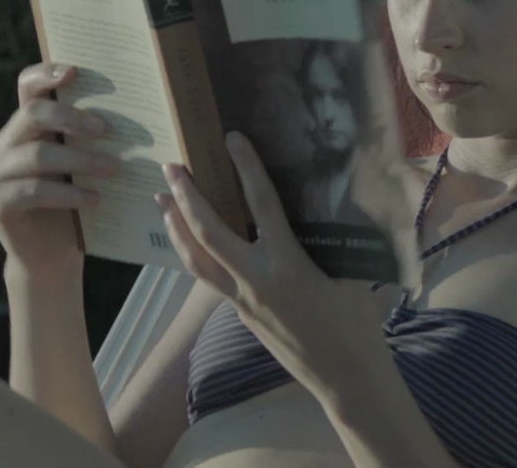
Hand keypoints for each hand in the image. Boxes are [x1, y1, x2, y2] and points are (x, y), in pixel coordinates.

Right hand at [0, 62, 124, 280]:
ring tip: (114, 169)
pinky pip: (32, 191)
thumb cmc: (75, 205)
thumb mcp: (83, 167)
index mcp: (26, 126)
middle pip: (32, 114)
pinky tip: (94, 199)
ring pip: (36, 154)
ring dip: (79, 160)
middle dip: (71, 118)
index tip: (74, 71)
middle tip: (105, 130)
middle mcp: (6, 144)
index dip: (45, 74)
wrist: (52, 256)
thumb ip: (91, 140)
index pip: (27, 86)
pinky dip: (67, 194)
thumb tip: (133, 115)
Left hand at [156, 130, 383, 389]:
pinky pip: (207, 278)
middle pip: (208, 231)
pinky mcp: (240, 313)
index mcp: (287, 263)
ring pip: (195, 259)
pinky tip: (187, 243)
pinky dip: (192, 254)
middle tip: (170, 166)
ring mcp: (242, 298)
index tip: (233, 139)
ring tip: (160, 201)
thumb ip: (336, 236)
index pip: (261, 204)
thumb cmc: (356, 323)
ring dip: (176, 227)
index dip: (246, 167)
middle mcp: (255, 279)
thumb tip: (334, 197)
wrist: (345, 377)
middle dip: (185, 196)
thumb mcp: (353, 272)